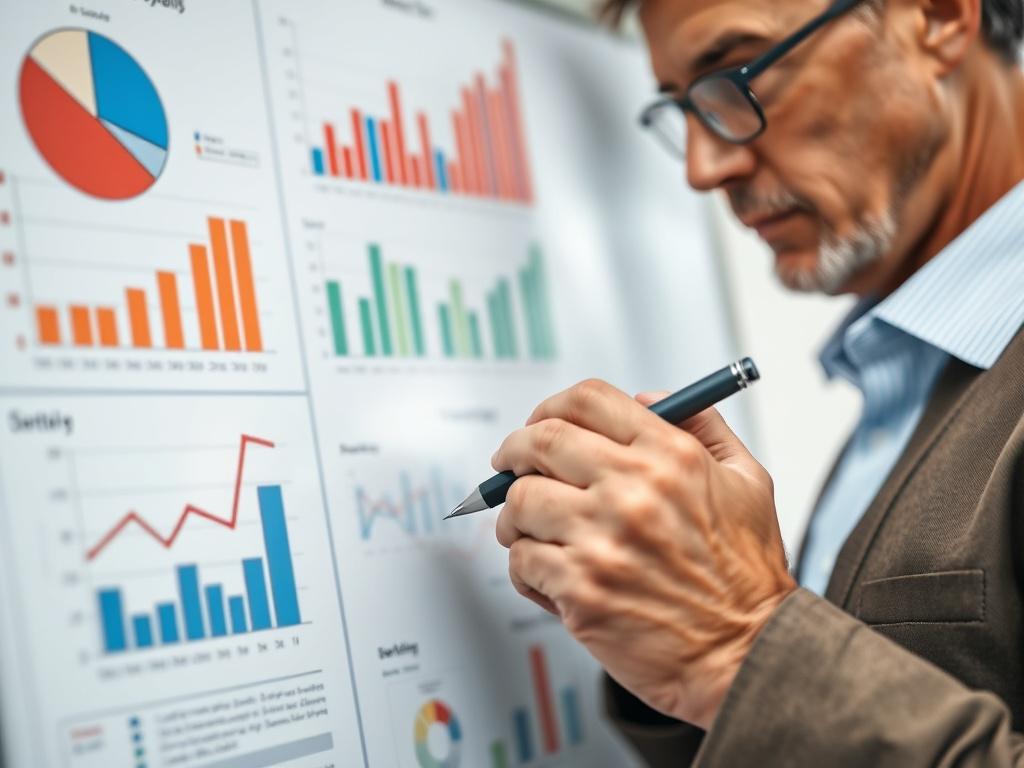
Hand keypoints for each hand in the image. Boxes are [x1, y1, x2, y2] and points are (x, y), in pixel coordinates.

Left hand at [492, 379, 795, 728]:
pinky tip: (549, 574)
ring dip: (515, 515)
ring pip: (519, 503)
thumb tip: (647, 398)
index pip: (587, 401)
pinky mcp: (580, 590)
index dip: (550, 407)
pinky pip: (521, 560)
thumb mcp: (747, 481)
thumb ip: (701, 426)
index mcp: (669, 455)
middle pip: (540, 442)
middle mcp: (632, 490)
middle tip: (510, 467)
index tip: (538, 424)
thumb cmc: (746, 576)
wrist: (746, 655)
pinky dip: (525, 566)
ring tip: (533, 530)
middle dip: (514, 452)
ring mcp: (602, 540)